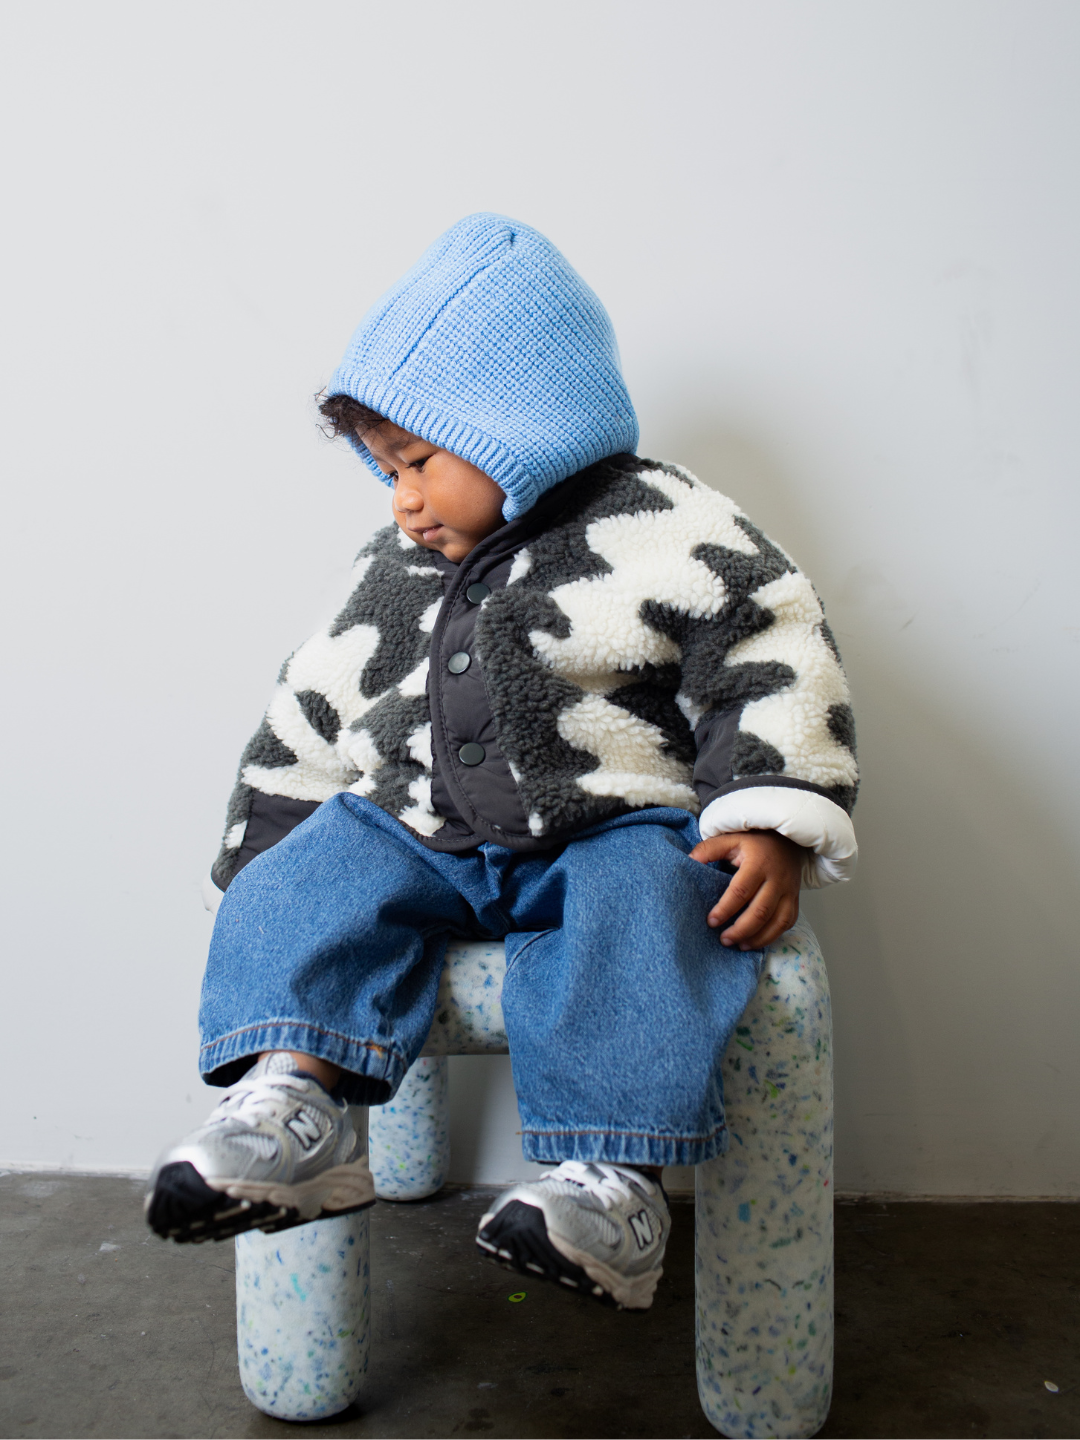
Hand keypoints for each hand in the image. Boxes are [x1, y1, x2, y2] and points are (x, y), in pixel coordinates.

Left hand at [689, 829, 804, 949]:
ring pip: (777, 921)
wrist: (786, 839)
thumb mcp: (730, 838)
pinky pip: (788, 922)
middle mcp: (777, 878)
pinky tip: (757, 941)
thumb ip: (709, 849)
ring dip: (758, 938)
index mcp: (758, 863)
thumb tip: (689, 862)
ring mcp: (789, 890)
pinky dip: (773, 935)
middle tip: (723, 940)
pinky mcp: (795, 899)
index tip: (711, 921)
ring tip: (739, 946)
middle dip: (741, 930)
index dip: (725, 909)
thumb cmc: (754, 841)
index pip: (741, 891)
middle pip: (760, 911)